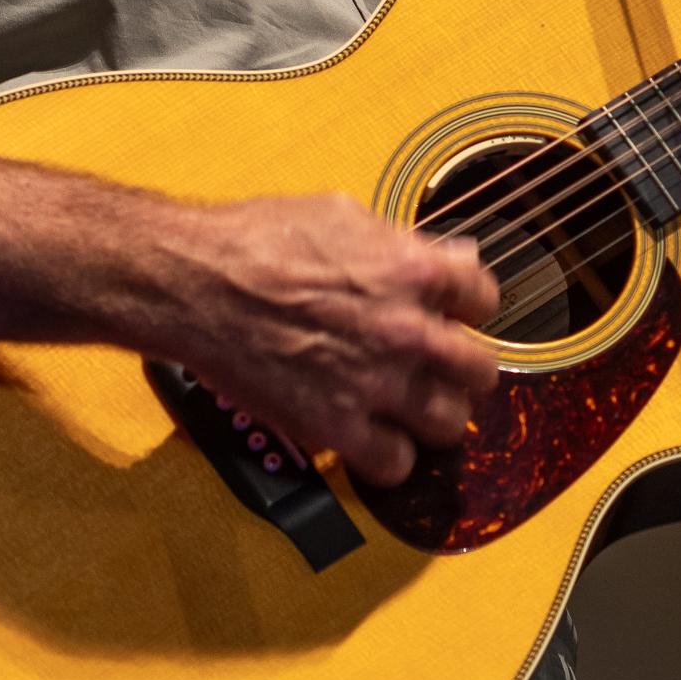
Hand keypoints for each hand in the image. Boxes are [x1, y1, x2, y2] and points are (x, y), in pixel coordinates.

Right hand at [141, 194, 499, 488]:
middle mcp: (407, 331)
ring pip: (448, 424)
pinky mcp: (337, 427)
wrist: (195, 283)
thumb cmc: (257, 239)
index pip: (485, 297)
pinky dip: (389, 458)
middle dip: (463, 368)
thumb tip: (452, 255)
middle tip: (440, 369)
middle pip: (479, 371)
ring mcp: (376, 384)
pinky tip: (374, 440)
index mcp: (413, 270)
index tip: (455, 314)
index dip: (469, 306)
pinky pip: (395, 464)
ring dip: (434, 416)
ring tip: (411, 408)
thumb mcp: (343, 215)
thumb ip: (405, 242)